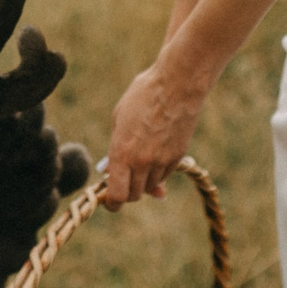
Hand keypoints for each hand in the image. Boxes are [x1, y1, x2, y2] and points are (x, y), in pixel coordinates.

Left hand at [102, 63, 204, 208]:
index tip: (110, 199)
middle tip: (124, 177)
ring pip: (151, 187)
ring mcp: (163, 161)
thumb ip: (114, 148)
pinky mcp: (178, 157)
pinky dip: (158, 171)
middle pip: (134, 195)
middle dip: (127, 191)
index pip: (117, 196)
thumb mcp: (119, 118)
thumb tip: (107, 169)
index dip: (112, 203)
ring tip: (140, 159)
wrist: (178, 84)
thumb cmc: (143, 95)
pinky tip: (156, 152)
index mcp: (122, 153)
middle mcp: (142, 162)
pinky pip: (165, 175)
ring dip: (143, 181)